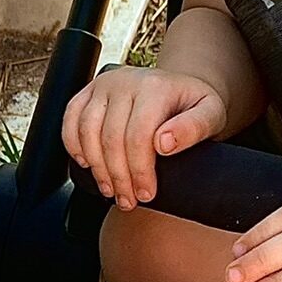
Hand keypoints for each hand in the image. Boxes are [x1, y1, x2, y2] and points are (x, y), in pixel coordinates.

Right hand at [62, 67, 226, 211]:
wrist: (176, 87)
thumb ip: (195, 128)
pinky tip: (87, 164)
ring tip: (110, 189)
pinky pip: (70, 119)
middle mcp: (126, 81)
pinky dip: (73, 146)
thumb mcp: (211, 114)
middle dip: (119, 177)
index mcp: (155, 86)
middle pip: (111, 138)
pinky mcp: (88, 91)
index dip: (140, 170)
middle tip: (128, 200)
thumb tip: (164, 143)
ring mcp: (103, 84)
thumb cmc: (193, 106)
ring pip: (87, 132)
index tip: (146, 193)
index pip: (139, 135)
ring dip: (97, 168)